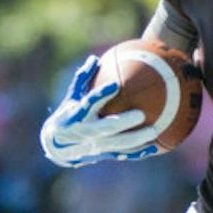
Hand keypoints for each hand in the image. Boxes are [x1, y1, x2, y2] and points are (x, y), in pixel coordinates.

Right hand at [39, 54, 161, 167]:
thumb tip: (94, 58)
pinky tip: (154, 146)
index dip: (102, 94)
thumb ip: (83, 79)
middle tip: (141, 114)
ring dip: (137, 138)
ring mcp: (95, 145)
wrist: (57, 146)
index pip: (90, 102)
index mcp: (78, 114)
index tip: (115, 85)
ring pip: (118, 143)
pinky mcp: (102, 154)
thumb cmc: (67, 115)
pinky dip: (138, 152)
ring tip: (154, 131)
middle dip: (124, 122)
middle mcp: (86, 131)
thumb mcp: (71, 97)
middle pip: (107, 127)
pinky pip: (122, 154)